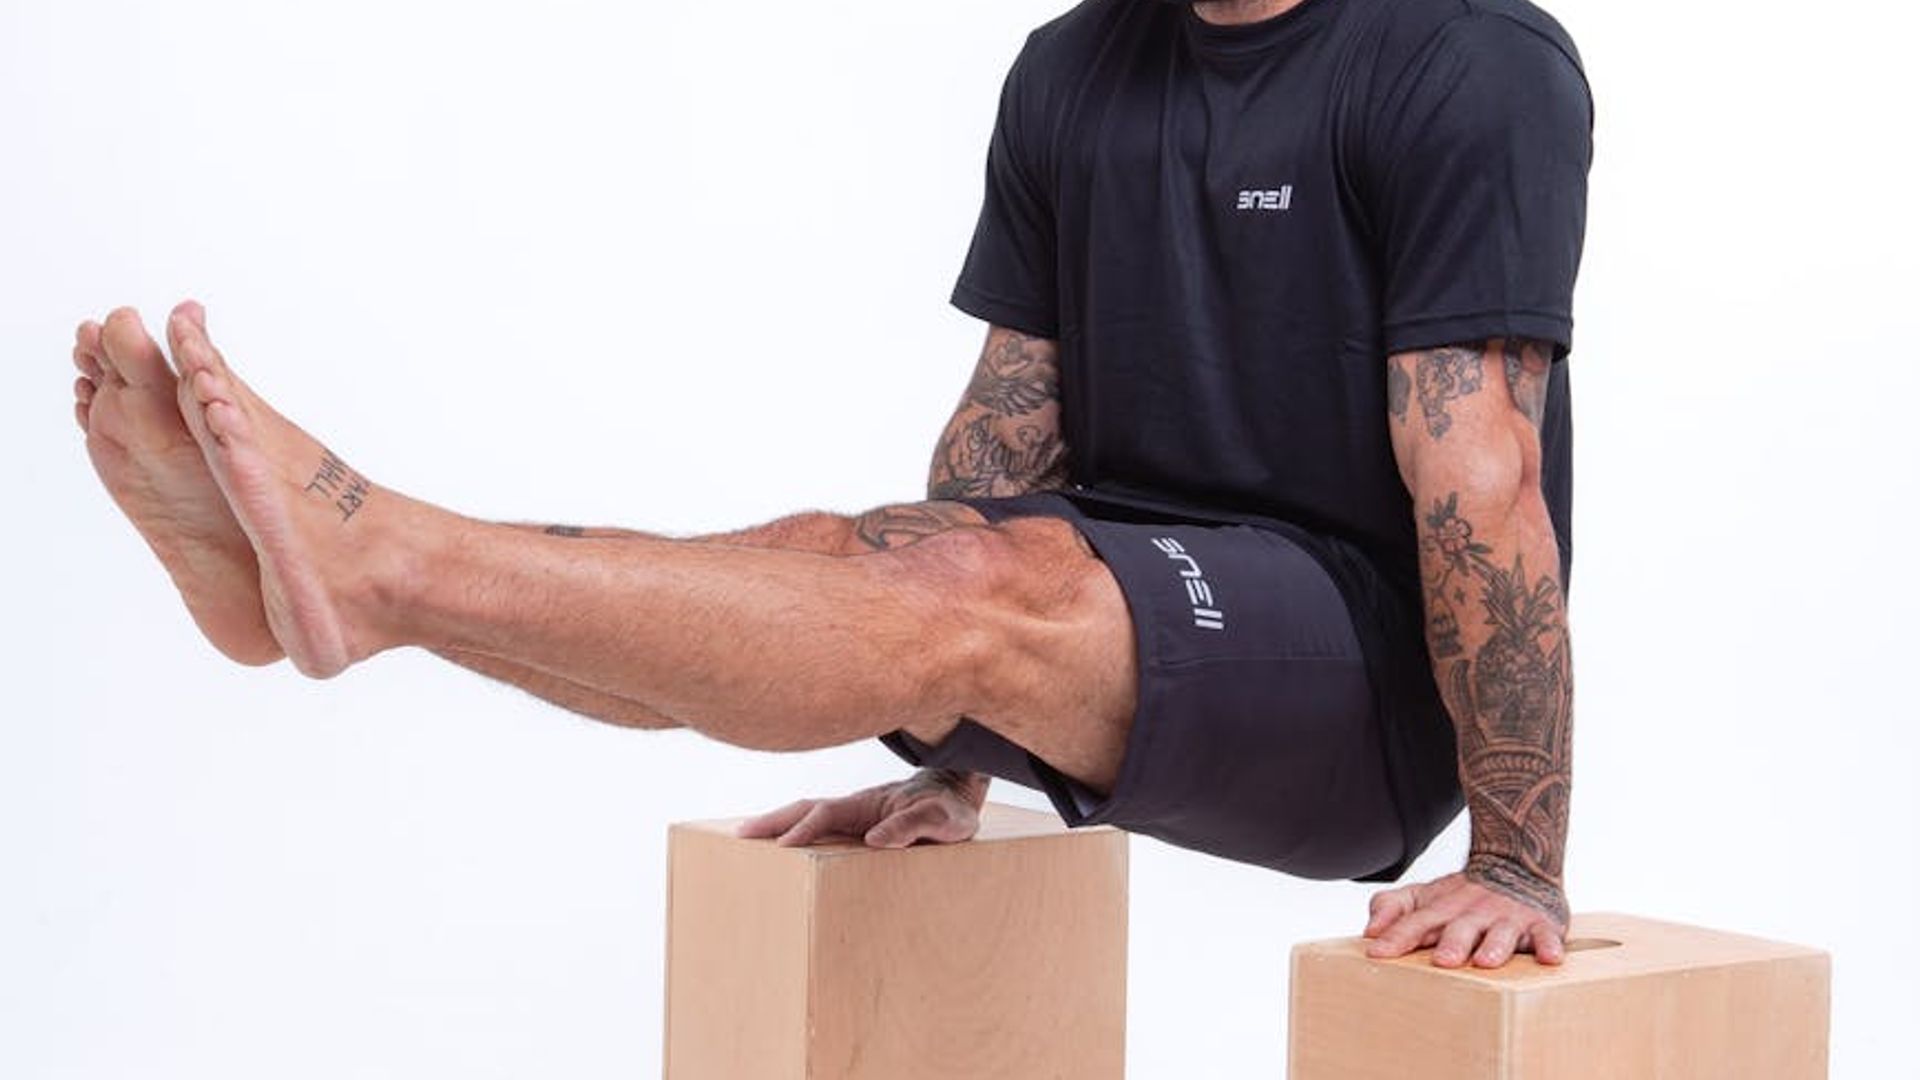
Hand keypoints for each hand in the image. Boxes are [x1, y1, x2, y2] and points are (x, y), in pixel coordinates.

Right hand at [735, 769, 988, 848]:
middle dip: (773, 820)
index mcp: (869, 804)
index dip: (804, 829)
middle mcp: (856, 807)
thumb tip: (876, 840)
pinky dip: (796, 830)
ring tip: (747, 838)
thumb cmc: (952, 807)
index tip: (782, 847)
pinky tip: (784, 845)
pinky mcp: (857, 824)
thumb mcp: (943, 820)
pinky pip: (820, 825)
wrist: (959, 790)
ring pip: (808, 814)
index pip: (826, 814)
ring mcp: (854, 814)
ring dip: (778, 824)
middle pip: (805, 809)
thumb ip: (913, 826)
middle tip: (739, 835)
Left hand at [1362, 870, 1567, 968]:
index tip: (1377, 952)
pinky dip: (1549, 945)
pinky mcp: (1540, 924)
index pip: (1415, 922)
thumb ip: (1393, 909)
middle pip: (1460, 928)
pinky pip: (1546, 935)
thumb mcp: (1423, 897)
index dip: (1396, 935)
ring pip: (1502, 932)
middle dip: (1452, 943)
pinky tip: (1550, 958)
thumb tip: (1369, 931)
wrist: (1517, 862)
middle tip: (1442, 962)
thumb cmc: (1463, 895)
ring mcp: (1507, 917)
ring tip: (1486, 961)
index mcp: (1442, 908)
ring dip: (1495, 946)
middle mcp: (1474, 912)